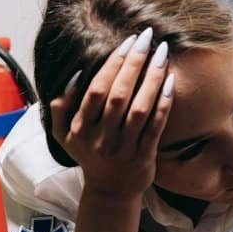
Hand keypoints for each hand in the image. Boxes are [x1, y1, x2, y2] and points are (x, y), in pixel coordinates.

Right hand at [50, 28, 174, 197]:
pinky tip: (171, 81)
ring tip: (163, 55)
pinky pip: (155, 126)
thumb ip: (61, 107)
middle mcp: (100, 139)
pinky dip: (164, 103)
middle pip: (118, 95)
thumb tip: (75, 75)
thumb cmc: (89, 155)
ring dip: (152, 79)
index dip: (112, 64)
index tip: (128, 42)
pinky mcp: (144, 156)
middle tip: (148, 39)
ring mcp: (123, 148)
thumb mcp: (64, 135)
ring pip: (139, 109)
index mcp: (79, 129)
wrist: (111, 192)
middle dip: (134, 63)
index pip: (96, 89)